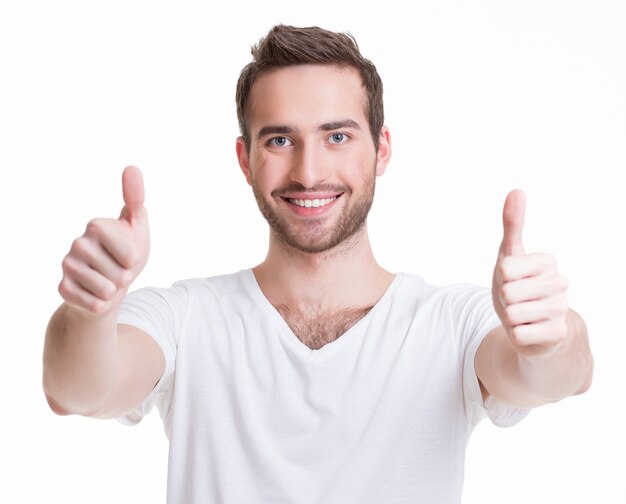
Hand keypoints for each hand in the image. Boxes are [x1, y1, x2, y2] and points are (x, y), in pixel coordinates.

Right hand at [58, 166, 149, 314]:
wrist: (108, 285)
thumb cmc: (126, 253)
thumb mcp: (137, 226)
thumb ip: (135, 198)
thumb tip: (132, 167)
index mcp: (96, 226)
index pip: (129, 254)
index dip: (134, 260)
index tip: (129, 255)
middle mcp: (78, 243)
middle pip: (120, 274)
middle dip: (126, 277)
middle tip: (118, 270)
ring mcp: (68, 266)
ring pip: (107, 291)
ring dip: (115, 292)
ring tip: (108, 281)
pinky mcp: (63, 288)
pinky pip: (95, 305)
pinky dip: (103, 305)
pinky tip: (96, 295)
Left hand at [492, 190, 568, 358]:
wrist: (532, 324)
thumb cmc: (517, 286)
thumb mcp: (509, 254)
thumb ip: (512, 224)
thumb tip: (517, 190)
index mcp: (548, 262)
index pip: (505, 269)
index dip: (501, 278)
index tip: (511, 280)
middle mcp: (560, 283)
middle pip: (508, 292)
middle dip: (504, 299)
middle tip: (515, 300)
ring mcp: (561, 309)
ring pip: (512, 314)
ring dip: (509, 318)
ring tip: (521, 315)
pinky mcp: (557, 334)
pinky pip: (519, 335)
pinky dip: (516, 335)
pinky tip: (528, 330)